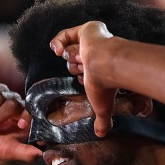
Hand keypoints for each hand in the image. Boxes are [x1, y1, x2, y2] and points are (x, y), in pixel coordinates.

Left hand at [50, 21, 116, 136]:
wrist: (108, 64)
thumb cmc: (106, 85)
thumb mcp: (102, 106)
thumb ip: (102, 120)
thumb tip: (103, 135)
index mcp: (101, 67)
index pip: (84, 70)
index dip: (80, 76)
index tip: (83, 80)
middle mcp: (98, 52)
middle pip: (76, 60)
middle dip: (77, 66)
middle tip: (84, 70)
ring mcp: (93, 39)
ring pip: (72, 49)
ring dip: (72, 57)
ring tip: (80, 60)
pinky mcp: (87, 29)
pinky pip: (66, 34)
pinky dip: (58, 42)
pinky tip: (57, 51)